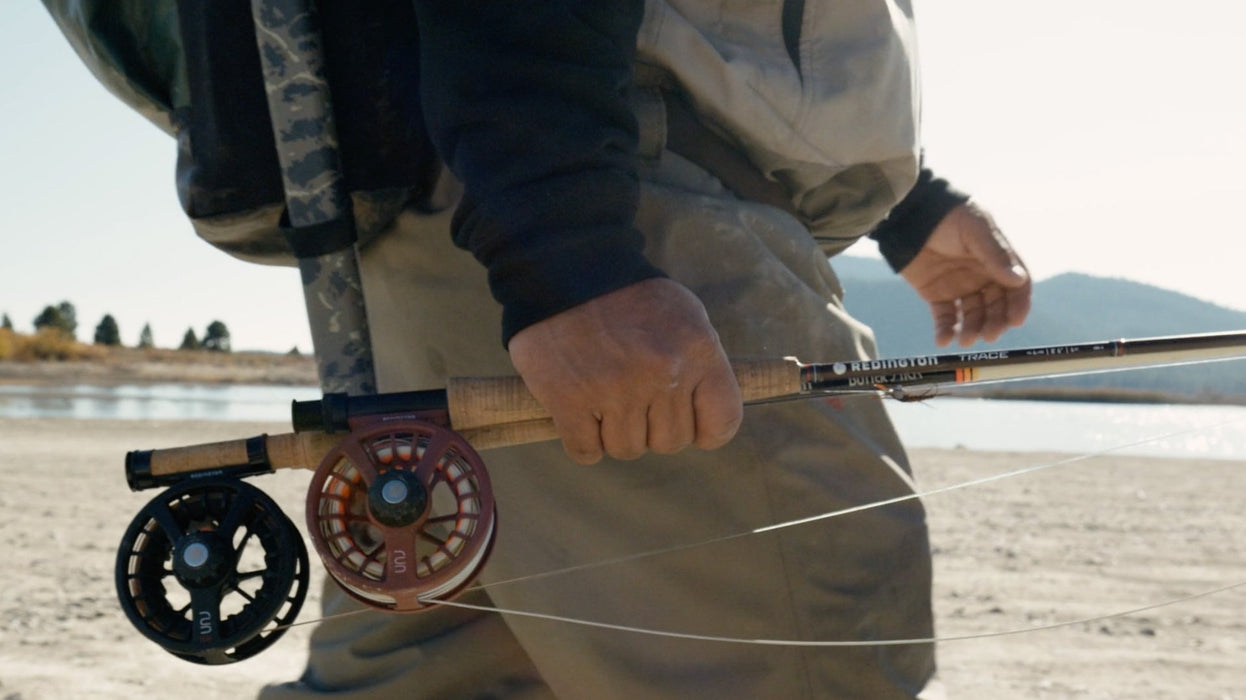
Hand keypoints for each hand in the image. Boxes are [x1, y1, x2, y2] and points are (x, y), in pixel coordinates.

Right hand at [508, 278, 741, 464]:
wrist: (564, 269)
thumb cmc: (627, 295)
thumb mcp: (685, 314)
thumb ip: (702, 363)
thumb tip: (706, 413)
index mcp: (697, 350)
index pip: (722, 422)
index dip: (704, 431)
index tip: (688, 422)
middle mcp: (662, 374)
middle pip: (670, 442)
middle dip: (653, 428)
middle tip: (634, 398)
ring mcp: (615, 390)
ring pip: (627, 449)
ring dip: (615, 433)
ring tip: (604, 398)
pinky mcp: (569, 401)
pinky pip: (586, 451)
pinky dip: (583, 441)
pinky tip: (580, 413)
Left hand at [900, 201, 1031, 346]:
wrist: (911, 215)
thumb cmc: (949, 216)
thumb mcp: (975, 231)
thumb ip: (995, 255)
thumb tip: (1018, 280)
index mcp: (998, 261)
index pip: (1016, 288)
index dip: (1018, 304)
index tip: (1015, 320)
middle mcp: (983, 277)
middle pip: (996, 307)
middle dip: (995, 322)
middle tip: (989, 335)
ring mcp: (961, 288)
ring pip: (973, 316)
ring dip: (972, 330)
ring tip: (966, 340)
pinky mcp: (937, 295)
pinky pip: (945, 318)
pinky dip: (946, 330)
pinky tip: (944, 340)